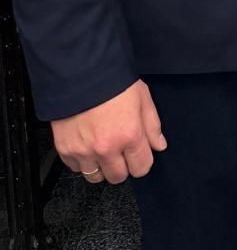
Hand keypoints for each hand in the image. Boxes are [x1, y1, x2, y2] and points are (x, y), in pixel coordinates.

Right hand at [52, 80, 166, 183]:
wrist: (80, 72)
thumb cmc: (113, 82)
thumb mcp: (142, 98)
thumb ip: (152, 126)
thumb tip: (159, 146)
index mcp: (129, 135)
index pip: (141, 168)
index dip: (141, 161)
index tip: (138, 153)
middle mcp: (106, 148)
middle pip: (118, 177)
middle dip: (122, 166)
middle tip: (119, 149)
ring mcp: (83, 151)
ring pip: (96, 176)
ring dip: (101, 166)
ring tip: (102, 148)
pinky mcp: (65, 150)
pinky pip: (76, 168)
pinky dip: (82, 161)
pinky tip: (87, 143)